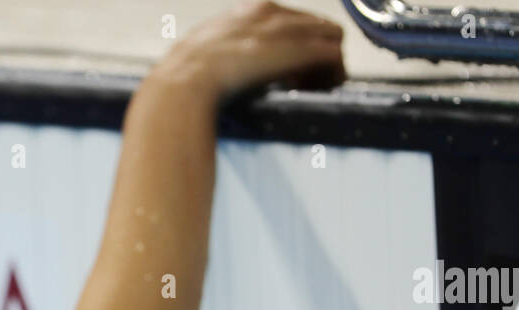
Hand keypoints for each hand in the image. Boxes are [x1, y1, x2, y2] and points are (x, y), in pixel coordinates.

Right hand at [148, 1, 345, 102]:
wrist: (183, 86)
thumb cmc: (183, 80)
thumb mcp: (201, 56)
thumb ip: (219, 57)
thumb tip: (218, 77)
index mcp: (247, 11)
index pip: (287, 19)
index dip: (288, 45)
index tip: (280, 73)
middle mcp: (272, 13)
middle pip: (314, 25)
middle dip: (312, 53)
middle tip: (300, 83)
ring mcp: (287, 30)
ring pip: (331, 36)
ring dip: (327, 63)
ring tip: (313, 87)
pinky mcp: (300, 50)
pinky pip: (334, 55)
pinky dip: (333, 73)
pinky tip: (319, 88)